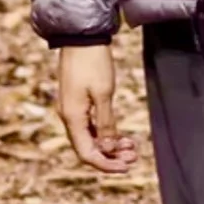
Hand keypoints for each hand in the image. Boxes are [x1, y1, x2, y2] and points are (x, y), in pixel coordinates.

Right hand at [58, 44, 137, 174]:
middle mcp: (69, 117)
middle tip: (134, 156)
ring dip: (111, 145)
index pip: (86, 153)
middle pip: (88, 148)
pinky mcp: (78, 102)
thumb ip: (106, 123)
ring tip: (132, 146)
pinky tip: (122, 135)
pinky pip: (91, 126)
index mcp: (72, 118)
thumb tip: (108, 148)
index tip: (126, 167)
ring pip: (91, 138)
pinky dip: (106, 133)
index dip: (106, 164)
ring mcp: (73, 109)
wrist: (82, 37)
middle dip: (111, 156)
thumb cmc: (93, 63)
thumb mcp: (104, 94)